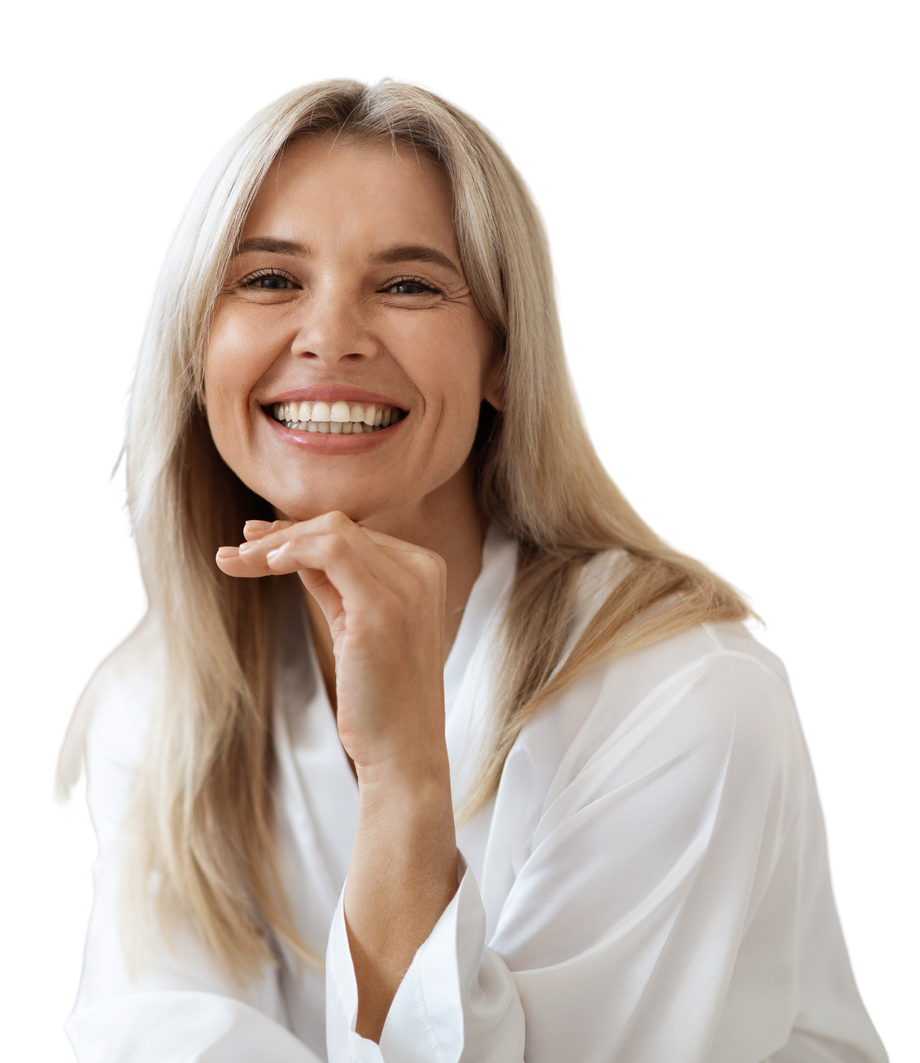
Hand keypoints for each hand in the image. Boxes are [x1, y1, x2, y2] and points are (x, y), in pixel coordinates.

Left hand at [216, 512, 448, 780]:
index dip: (299, 533)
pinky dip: (292, 550)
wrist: (403, 749)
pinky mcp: (381, 607)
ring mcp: (405, 587)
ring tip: (237, 559)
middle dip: (280, 535)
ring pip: (331, 532)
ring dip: (276, 542)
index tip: (256, 542)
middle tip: (236, 551)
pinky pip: (330, 551)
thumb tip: (288, 549)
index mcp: (423, 570)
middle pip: (339, 527)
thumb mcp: (357, 625)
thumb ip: (335, 584)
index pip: (354, 533)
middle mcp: (421, 570)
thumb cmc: (380, 696)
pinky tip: (264, 564)